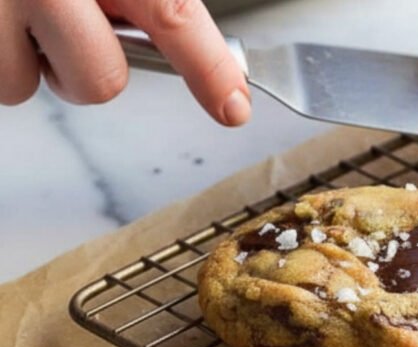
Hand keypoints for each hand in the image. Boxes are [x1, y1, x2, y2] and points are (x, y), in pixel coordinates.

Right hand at [0, 0, 250, 125]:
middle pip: (100, 80)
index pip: (170, 12)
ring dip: (30, 60)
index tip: (234, 105)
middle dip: (88, 68)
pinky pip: (0, 82)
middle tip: (66, 24)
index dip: (209, 66)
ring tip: (14, 7)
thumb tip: (174, 36)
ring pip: (31, 86)